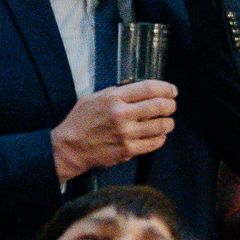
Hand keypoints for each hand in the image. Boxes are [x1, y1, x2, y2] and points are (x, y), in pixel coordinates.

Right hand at [50, 81, 177, 181]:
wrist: (67, 149)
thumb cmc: (79, 122)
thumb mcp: (93, 98)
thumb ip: (116, 92)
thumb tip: (138, 88)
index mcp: (113, 98)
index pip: (149, 88)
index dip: (166, 88)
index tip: (172, 91)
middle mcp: (122, 115)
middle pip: (160, 106)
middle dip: (171, 105)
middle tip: (171, 106)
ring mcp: (126, 134)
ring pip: (162, 125)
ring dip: (169, 122)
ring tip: (167, 121)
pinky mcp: (128, 150)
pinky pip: (154, 143)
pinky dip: (161, 138)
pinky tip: (158, 135)